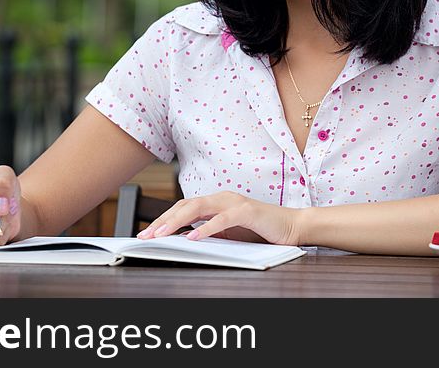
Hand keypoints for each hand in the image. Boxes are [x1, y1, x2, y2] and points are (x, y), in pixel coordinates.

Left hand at [136, 192, 301, 245]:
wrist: (291, 227)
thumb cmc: (261, 232)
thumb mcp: (229, 235)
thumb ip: (209, 234)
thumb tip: (183, 240)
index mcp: (217, 202)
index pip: (184, 207)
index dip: (164, 219)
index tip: (147, 234)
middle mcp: (223, 198)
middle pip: (185, 205)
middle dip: (163, 220)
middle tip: (147, 236)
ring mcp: (234, 202)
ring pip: (199, 208)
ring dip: (177, 221)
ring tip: (162, 234)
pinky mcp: (247, 211)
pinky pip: (222, 219)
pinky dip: (206, 228)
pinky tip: (193, 238)